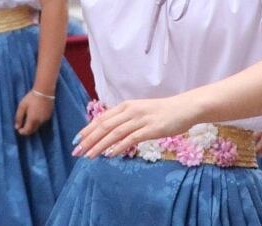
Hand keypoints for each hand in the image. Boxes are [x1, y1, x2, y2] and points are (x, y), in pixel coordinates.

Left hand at [14, 91, 53, 135]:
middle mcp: (40, 122)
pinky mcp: (49, 116)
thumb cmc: (31, 98)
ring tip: (29, 117)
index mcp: (32, 120)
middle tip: (22, 125)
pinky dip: (38, 121)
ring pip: (38, 126)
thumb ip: (18, 117)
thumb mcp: (22, 106)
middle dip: (27, 130)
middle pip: (32, 130)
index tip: (18, 128)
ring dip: (33, 125)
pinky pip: (42, 122)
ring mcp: (45, 119)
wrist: (44, 91)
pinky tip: (36, 113)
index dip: (22, 132)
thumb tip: (16, 127)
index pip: (27, 131)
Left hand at [72, 97, 195, 159]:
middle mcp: (130, 111)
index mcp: (126, 106)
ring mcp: (140, 120)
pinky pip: (131, 139)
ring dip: (100, 145)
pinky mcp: (151, 129)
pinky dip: (119, 147)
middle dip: (89, 139)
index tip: (76, 140)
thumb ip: (125, 119)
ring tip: (89, 155)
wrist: (184, 108)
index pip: (102, 118)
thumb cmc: (162, 112)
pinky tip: (110, 154)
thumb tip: (109, 132)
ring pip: (115, 133)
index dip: (88, 130)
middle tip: (77, 152)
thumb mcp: (140, 111)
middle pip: (104, 126)